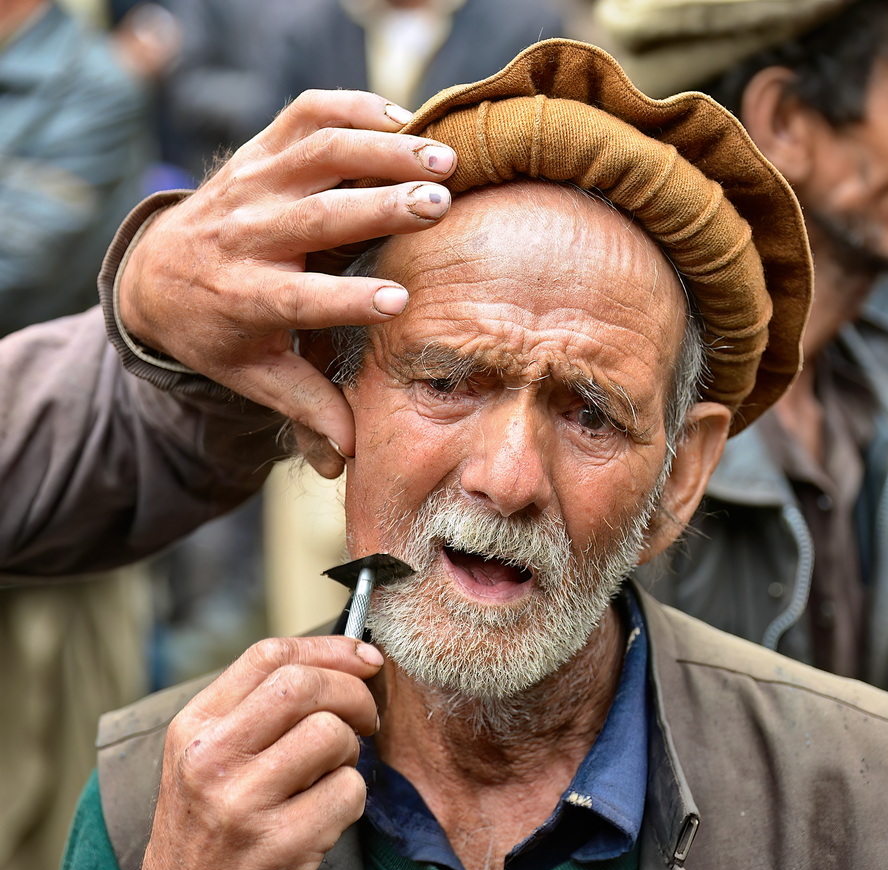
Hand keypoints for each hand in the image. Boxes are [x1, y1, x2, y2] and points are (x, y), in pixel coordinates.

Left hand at [118, 89, 455, 476]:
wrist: (159, 272)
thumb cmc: (217, 330)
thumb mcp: (253, 375)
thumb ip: (305, 407)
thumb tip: (349, 457)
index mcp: (244, 297)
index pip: (296, 298)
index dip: (346, 301)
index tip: (399, 302)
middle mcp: (244, 234)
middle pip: (314, 214)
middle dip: (379, 207)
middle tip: (439, 205)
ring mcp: (250, 184)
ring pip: (315, 152)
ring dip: (380, 149)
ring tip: (440, 160)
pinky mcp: (258, 151)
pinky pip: (303, 114)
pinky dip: (354, 107)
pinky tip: (403, 121)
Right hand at [140, 637, 383, 869]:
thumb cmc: (213, 825)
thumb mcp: (211, 756)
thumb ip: (261, 706)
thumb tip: (352, 659)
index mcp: (195, 726)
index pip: (269, 655)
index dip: (329, 648)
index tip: (364, 657)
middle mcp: (211, 759)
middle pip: (303, 685)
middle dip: (352, 693)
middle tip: (365, 717)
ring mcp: (243, 803)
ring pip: (331, 735)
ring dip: (350, 752)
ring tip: (330, 773)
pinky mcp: (279, 846)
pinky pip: (348, 792)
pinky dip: (351, 799)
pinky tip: (325, 815)